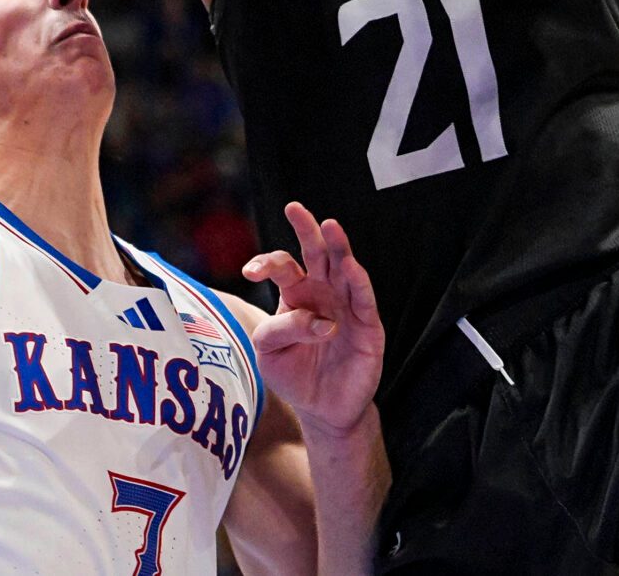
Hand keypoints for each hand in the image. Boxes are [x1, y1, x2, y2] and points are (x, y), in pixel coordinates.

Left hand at [244, 201, 383, 439]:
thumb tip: (315, 319)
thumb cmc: (294, 375)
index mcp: (295, 296)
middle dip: (307, 231)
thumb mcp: (270, 353)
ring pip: (343, 268)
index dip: (267, 263)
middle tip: (294, 209)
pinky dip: (357, 281)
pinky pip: (363, 299)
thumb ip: (279, 329)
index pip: (283, 268)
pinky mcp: (368, 325)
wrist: (323, 410)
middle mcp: (322, 294)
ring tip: (330, 226)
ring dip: (338, 247)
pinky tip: (350, 267)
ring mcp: (346, 307)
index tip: (251, 272)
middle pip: (316, 255)